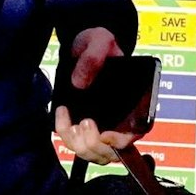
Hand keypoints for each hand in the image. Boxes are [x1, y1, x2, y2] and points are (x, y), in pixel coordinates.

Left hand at [52, 26, 137, 165]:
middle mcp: (119, 120)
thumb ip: (94, 56)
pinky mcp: (82, 126)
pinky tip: (61, 111)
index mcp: (133, 103)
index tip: (105, 135)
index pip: (134, 134)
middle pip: (109, 153)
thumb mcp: (100, 40)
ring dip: (77, 143)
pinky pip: (73, 142)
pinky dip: (64, 132)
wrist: (84, 44)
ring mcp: (100, 126)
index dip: (121, 142)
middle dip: (93, 144)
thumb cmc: (98, 43)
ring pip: (91, 153)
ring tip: (69, 117)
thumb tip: (79, 83)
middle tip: (84, 121)